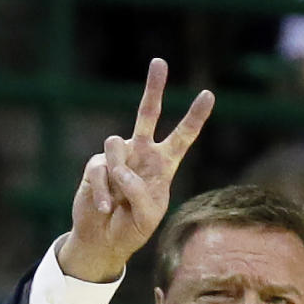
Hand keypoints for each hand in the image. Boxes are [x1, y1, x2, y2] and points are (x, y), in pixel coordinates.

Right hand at [58, 58, 213, 283]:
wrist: (104, 241)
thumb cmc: (132, 229)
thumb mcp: (147, 217)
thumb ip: (141, 193)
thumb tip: (121, 170)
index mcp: (163, 165)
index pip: (182, 137)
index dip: (195, 117)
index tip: (208, 95)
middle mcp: (141, 154)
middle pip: (147, 113)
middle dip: (153, 87)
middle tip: (159, 62)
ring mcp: (118, 157)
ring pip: (117, 145)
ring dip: (118, 174)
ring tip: (117, 201)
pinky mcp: (96, 165)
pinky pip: (100, 170)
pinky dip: (104, 193)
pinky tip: (106, 208)